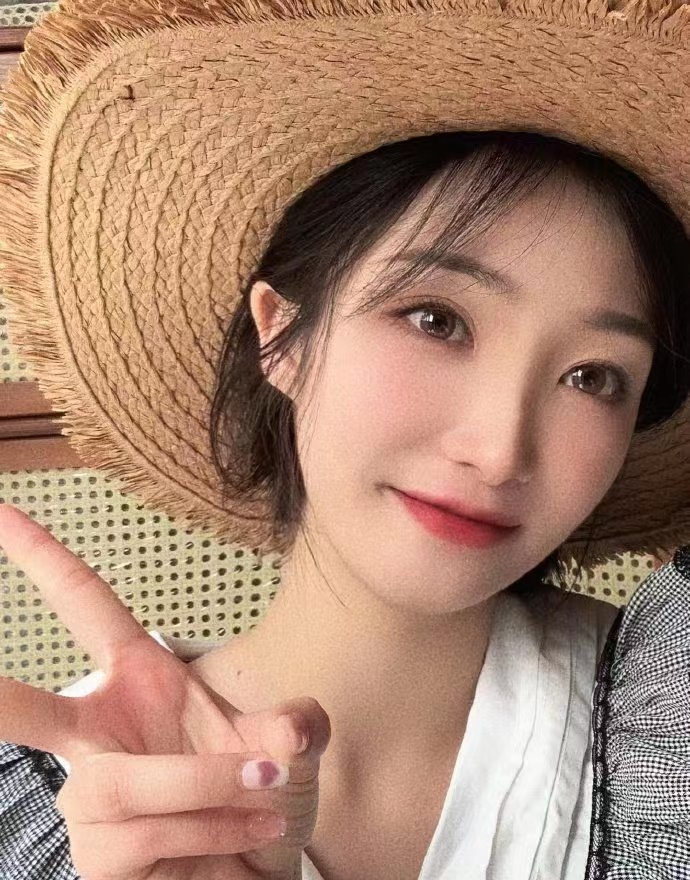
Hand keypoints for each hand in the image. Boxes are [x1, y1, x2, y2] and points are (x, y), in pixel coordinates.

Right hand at [0, 503, 330, 879]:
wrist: (257, 866)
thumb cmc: (255, 791)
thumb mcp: (283, 746)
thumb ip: (294, 726)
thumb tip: (288, 734)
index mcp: (137, 680)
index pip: (84, 606)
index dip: (41, 559)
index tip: (2, 512)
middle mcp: (100, 735)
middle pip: (27, 714)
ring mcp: (91, 799)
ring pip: (125, 786)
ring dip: (206, 789)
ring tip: (261, 796)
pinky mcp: (95, 856)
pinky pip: (145, 838)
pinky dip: (208, 832)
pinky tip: (236, 843)